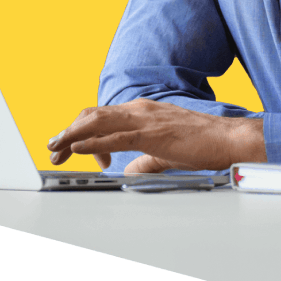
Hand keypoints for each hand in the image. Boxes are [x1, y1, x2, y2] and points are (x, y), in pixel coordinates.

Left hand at [47, 99, 265, 173]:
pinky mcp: (152, 134)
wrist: (228, 139)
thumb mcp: (165, 153)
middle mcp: (140, 109)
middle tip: (52, 148)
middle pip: (93, 115)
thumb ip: (144, 161)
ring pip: (98, 121)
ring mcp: (145, 119)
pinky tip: (78, 148)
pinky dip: (92, 142)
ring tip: (55, 146)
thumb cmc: (203, 144)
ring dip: (72, 134)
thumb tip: (129, 171)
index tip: (71, 149)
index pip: (102, 117)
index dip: (82, 132)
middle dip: (68, 131)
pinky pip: (115, 136)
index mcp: (143, 111)